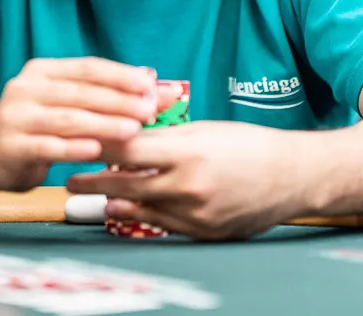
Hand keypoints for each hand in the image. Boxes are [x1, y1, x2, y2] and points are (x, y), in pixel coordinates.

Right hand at [0, 58, 159, 190]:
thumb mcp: (65, 105)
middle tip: (149, 111)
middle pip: (80, 93)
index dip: (120, 75)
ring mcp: (15, 117)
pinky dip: (73, 148)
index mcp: (41, 71)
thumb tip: (155, 84)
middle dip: (118, 101)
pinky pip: (47, 146)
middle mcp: (25, 89)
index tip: (150, 85)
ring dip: (103, 124)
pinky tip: (96, 151)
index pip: (87, 68)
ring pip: (67, 119)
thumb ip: (104, 95)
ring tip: (133, 130)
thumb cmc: (40, 128)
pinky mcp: (11, 146)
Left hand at [67, 121, 300, 239]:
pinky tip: (126, 212)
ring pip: (140, 209)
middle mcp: (188, 185)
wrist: (293, 176)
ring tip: (93, 199)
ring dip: (113, 203)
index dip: (99, 145)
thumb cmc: (250, 145)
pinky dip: (142, 217)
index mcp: (188, 151)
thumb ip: (166, 135)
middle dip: (93, 182)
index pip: (129, 148)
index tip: (77, 142)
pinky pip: (162, 226)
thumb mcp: (206, 130)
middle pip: (125, 184)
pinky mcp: (204, 233)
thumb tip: (129, 134)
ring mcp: (196, 213)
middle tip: (70, 179)